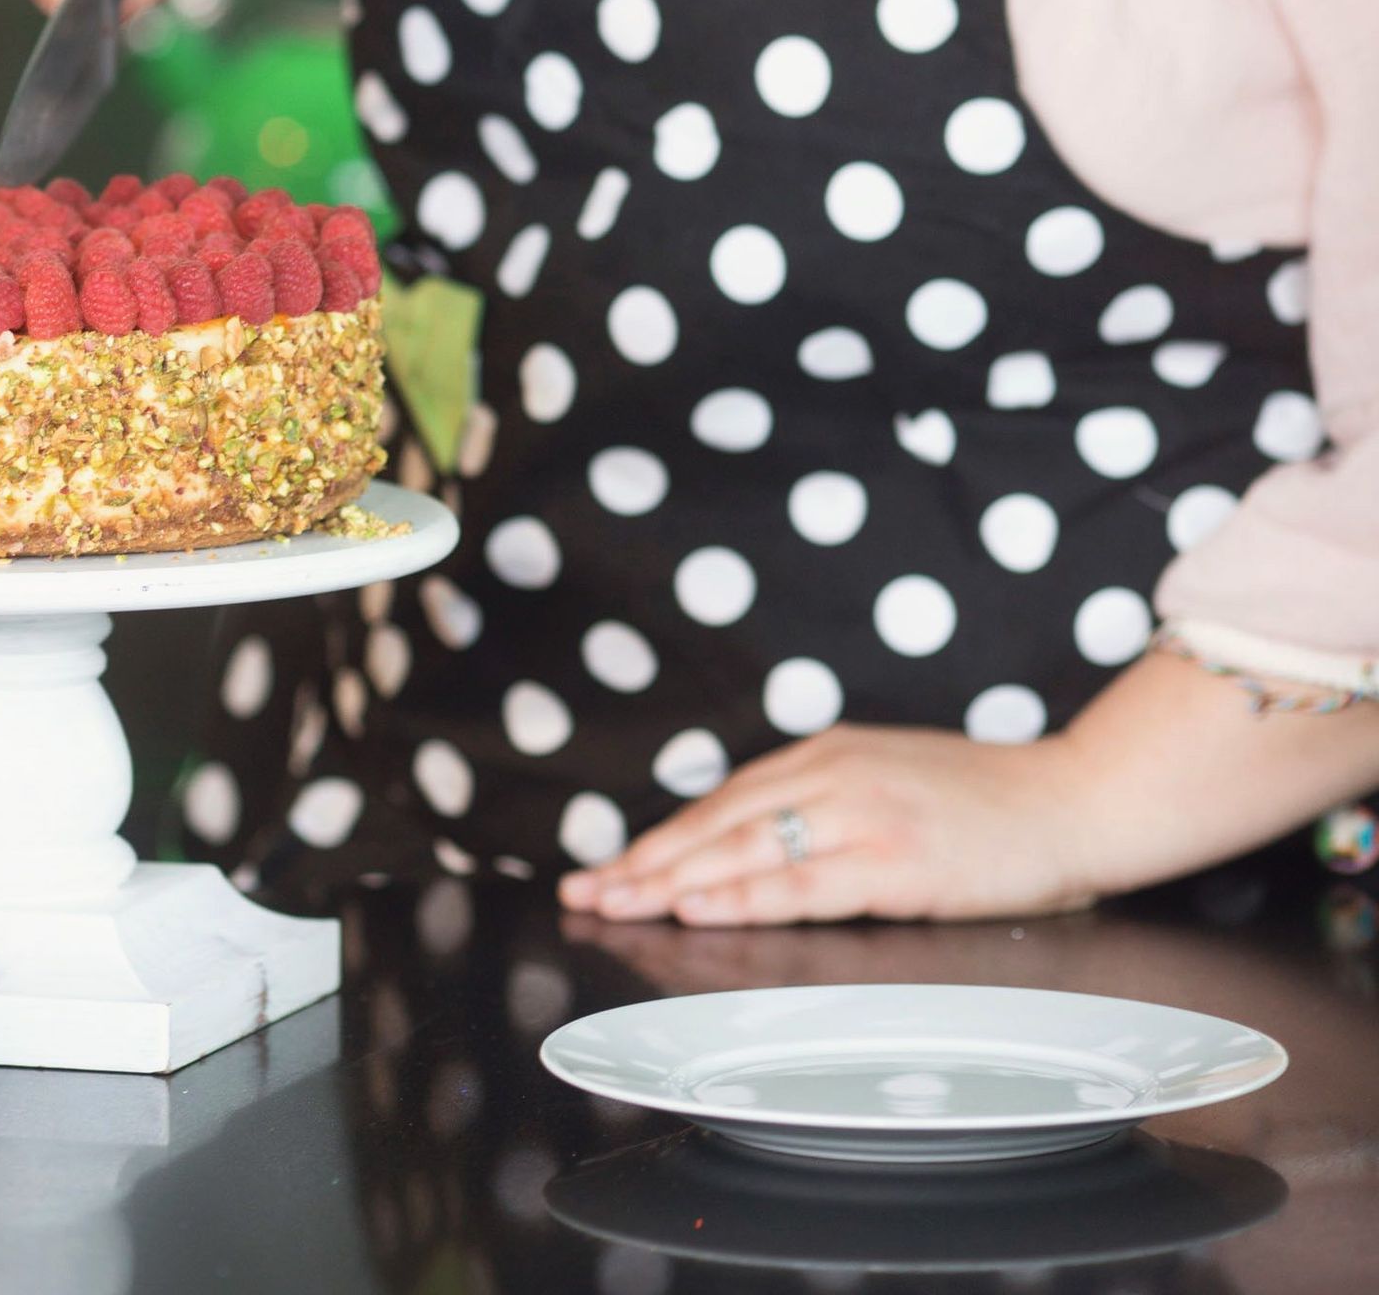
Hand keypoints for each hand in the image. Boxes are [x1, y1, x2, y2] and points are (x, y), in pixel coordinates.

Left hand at [558, 723, 1100, 926]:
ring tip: (617, 902)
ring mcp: (862, 815)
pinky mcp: (894, 860)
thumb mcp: (893, 779)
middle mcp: (834, 775)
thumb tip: (762, 842)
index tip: (610, 865)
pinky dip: (742, 895)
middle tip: (585, 890)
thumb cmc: (992, 804)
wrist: (1076, 798)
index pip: (724, 800)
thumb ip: (829, 801)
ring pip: (745, 851)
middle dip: (646, 861)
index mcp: (830, 754)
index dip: (662, 837)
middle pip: (718, 823)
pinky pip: (801, 882)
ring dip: (672, 880)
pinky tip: (697, 907)